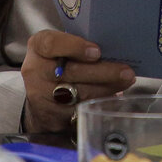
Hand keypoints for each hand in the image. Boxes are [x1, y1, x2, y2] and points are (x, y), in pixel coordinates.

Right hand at [21, 29, 136, 131]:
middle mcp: (35, 71)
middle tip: (126, 71)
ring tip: (125, 82)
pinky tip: (113, 96)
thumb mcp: (60, 47)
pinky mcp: (51, 117)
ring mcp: (41, 96)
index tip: (97, 51)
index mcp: (38, 46)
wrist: (37, 92)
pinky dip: (99, 102)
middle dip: (103, 72)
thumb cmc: (57, 61)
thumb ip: (79, 44)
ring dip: (106, 88)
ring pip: (78, 94)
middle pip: (71, 72)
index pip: (52, 44)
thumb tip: (113, 49)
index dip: (75, 47)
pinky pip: (79, 110)